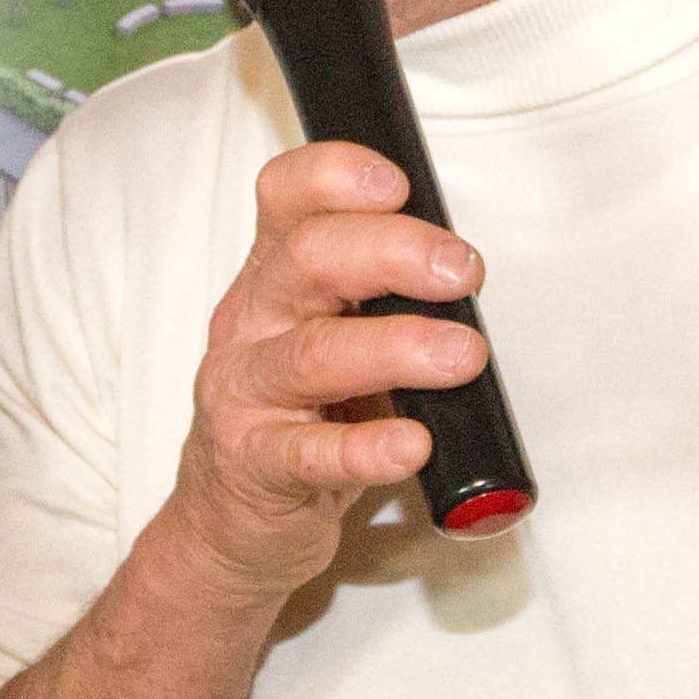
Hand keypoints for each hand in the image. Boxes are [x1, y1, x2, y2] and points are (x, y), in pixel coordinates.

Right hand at [139, 137, 488, 631]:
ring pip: (312, 355)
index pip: (286, 198)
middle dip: (393, 252)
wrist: (232, 520)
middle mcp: (253, 323)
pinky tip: (411, 443)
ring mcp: (246, 395)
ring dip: (395, 348)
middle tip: (462, 271)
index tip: (399, 184)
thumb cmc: (298, 414)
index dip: (336, 177)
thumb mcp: (330, 334)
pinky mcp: (256, 466)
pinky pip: (309, 454)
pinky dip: (365, 448)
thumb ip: (384, 297)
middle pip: (307, 259)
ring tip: (460, 355)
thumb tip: (467, 272)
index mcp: (274, 276)